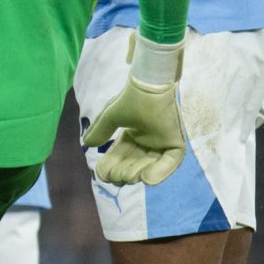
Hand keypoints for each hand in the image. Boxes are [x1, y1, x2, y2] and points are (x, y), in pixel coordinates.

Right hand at [82, 34, 185, 185]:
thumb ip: (100, 130)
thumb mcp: (110, 116)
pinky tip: (147, 179)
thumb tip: (87, 144)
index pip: (120, 155)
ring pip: (150, 165)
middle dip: (124, 172)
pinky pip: (170, 161)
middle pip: (135, 163)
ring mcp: (162, 142)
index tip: (102, 172)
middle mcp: (148, 140)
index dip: (111, 165)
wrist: (148, 85)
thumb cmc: (130, 97)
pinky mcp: (176, 142)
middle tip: (116, 176)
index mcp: (132, 134)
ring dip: (139, 173)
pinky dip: (160, 172)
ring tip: (129, 176)